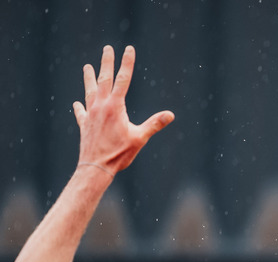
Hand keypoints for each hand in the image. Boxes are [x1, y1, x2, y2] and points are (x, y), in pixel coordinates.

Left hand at [73, 45, 173, 175]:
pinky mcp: (84, 125)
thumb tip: (170, 115)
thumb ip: (154, 124)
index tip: (128, 49)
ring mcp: (90, 114)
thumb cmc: (119, 154)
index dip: (127, 63)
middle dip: (106, 62)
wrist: (96, 167)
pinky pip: (81, 112)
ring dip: (89, 78)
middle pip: (104, 79)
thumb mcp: (140, 138)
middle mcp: (100, 106)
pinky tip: (77, 103)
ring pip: (89, 91)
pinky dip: (80, 106)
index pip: (123, 79)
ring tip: (87, 67)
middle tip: (107, 49)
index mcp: (115, 107)